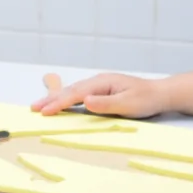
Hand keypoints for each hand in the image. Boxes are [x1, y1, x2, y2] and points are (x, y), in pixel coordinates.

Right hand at [31, 71, 169, 116]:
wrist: (160, 94)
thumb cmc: (146, 99)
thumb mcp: (129, 104)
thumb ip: (106, 103)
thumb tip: (85, 101)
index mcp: (103, 82)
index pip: (76, 93)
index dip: (59, 103)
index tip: (45, 111)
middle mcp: (98, 81)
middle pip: (70, 90)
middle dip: (51, 99)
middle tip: (33, 108)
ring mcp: (99, 86)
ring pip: (73, 92)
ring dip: (55, 99)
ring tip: (39, 106)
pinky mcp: (101, 92)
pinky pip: (78, 95)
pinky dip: (65, 99)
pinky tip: (58, 103)